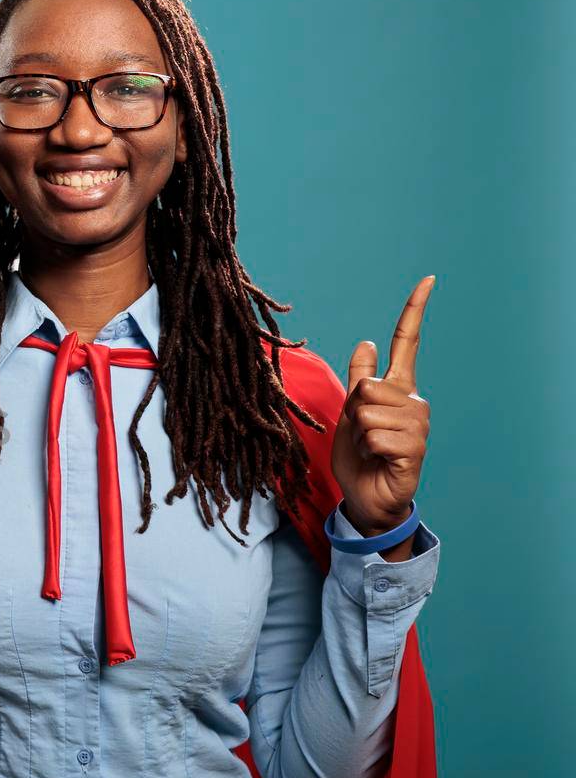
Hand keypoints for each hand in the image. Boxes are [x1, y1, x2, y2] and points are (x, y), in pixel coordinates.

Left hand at [330, 275, 435, 541]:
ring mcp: (418, 424)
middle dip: (353, 412)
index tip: (428, 279)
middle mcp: (414, 401)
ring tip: (371, 448)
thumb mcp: (350, 411)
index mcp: (398, 388)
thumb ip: (360, 377)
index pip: (408, 342)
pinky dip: (367, 449)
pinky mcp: (415, 448)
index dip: (414, 310)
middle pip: (367, 386)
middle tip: (363, 434)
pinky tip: (379, 459)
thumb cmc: (360, 455)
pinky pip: (375, 435)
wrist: (368, 498)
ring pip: (368, 411)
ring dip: (359, 433)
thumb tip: (366, 341)